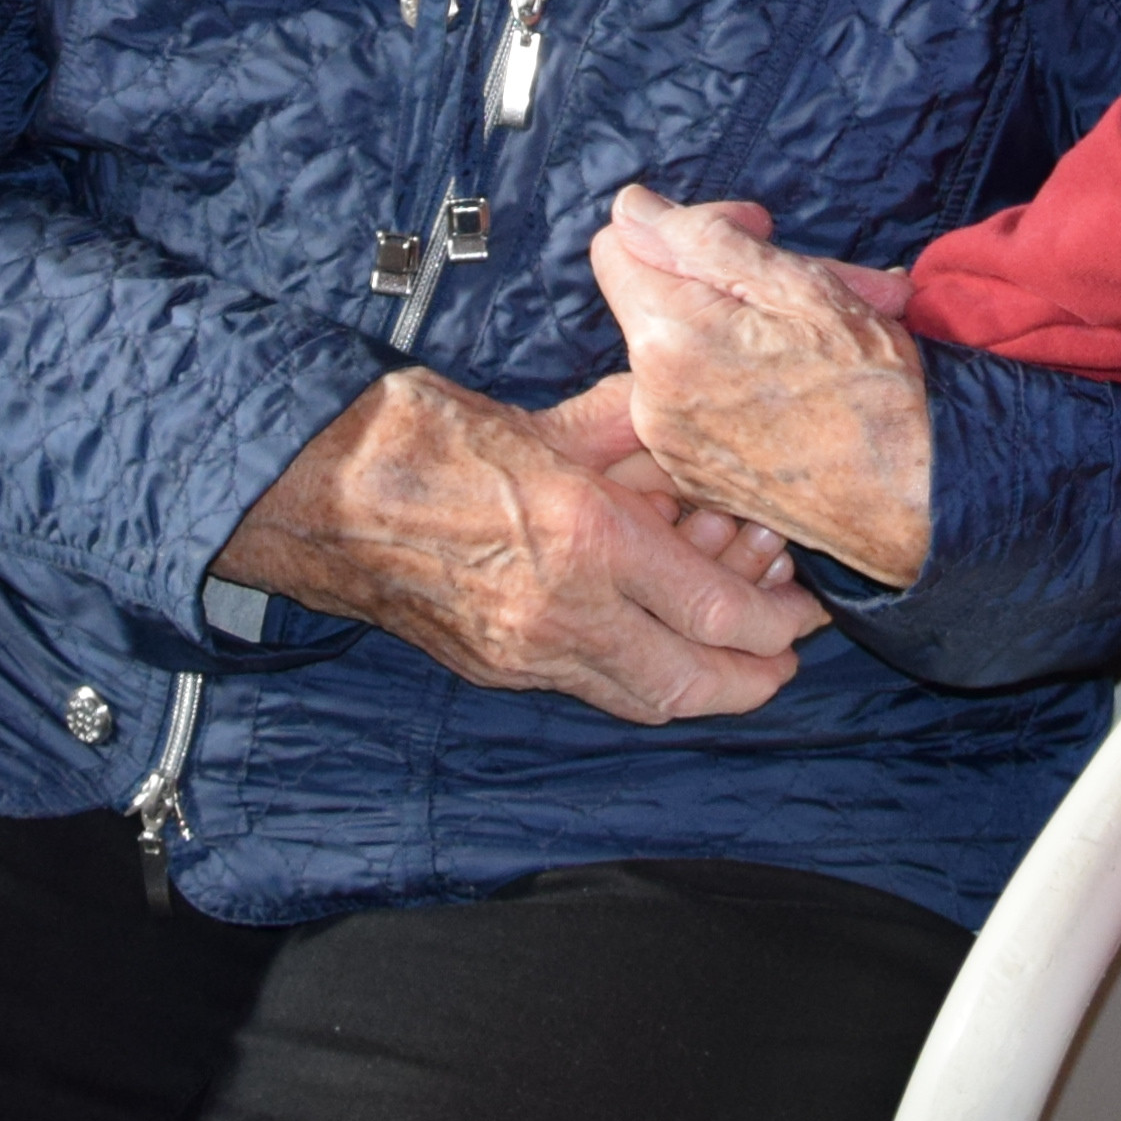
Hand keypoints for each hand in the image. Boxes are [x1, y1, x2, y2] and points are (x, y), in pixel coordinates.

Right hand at [212, 364, 823, 721]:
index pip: (722, 613)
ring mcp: (524, 652)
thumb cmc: (422, 437)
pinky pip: (591, 687)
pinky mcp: (493, 667)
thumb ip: (635, 433)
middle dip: (757, 675)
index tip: (811, 599)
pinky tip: (656, 635)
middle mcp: (563, 612)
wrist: (310, 492)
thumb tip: (699, 429)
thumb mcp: (550, 420)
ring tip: (736, 650)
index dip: (782, 618)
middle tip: (788, 648)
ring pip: (643, 700)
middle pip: (694, 685)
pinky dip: (639, 672)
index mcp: (588, 538)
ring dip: (702, 683)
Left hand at [592, 183, 941, 583]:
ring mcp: (670, 443)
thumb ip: (701, 240)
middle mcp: (650, 397)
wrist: (912, 502)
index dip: (685, 227)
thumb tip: (630, 207)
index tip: (753, 235)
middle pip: (666, 299)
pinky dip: (743, 380)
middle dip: (735, 280)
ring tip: (829, 339)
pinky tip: (806, 387)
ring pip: (689, 348)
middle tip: (821, 284)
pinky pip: (698, 401)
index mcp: (670, 338)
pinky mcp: (694, 474)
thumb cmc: (873, 391)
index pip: (619, 245)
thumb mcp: (800, 286)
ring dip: (749, 329)